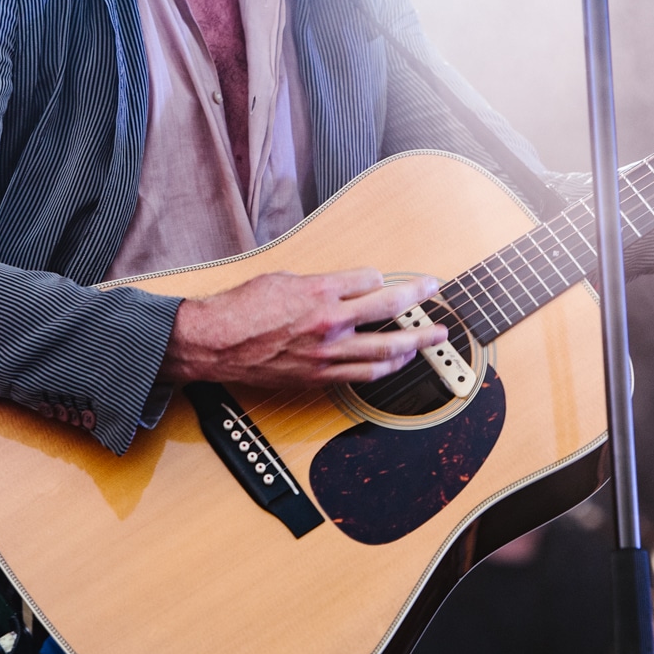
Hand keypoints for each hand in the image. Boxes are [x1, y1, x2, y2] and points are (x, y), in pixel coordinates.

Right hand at [161, 269, 446, 388]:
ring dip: (415, 342)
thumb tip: (346, 285)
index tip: (391, 278)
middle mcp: (329, 322)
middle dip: (419, 302)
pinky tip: (399, 361)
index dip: (383, 277)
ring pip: (385, 349)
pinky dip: (387, 367)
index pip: (371, 279)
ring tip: (432, 337)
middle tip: (436, 298)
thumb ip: (320, 282)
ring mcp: (327, 353)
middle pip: (390, 309)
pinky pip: (364, 374)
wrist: (217, 343)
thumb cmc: (242, 307)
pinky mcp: (320, 376)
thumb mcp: (283, 278)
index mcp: (319, 291)